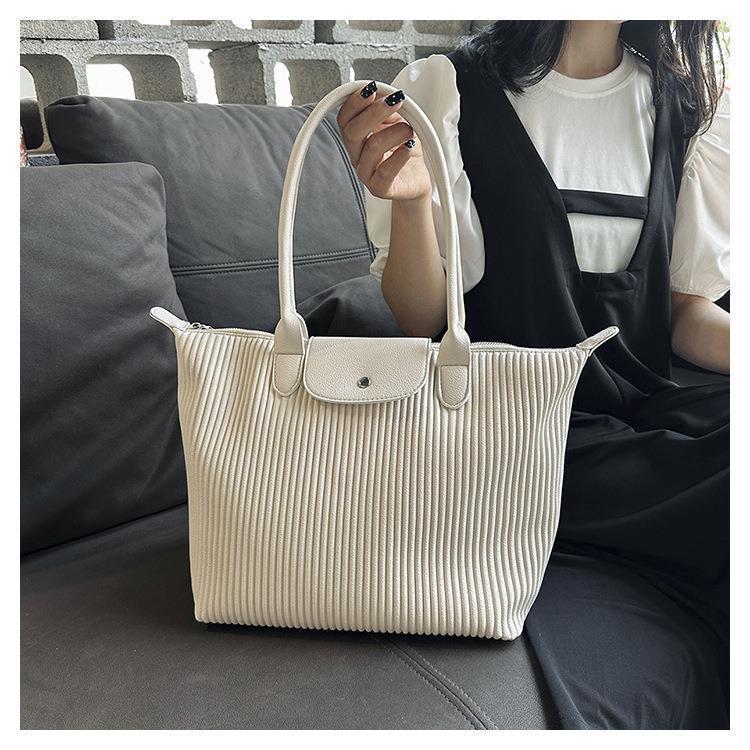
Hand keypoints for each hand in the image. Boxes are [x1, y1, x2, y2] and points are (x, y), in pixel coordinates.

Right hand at [337, 82, 431, 202]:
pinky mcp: (380, 188)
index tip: (372, 89)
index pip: (344, 118)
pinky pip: (385, 171)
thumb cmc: (406, 149)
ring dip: (396, 132)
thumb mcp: (397, 121)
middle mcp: (357, 155)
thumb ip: (386, 108)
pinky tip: (409, 147)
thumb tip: (381, 92)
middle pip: (352, 132)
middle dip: (374, 112)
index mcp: (357, 137)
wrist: (418, 178)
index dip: (354, 102)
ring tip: (410, 131)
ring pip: (372, 147)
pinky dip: (400, 156)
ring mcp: (366, 173)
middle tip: (395, 102)